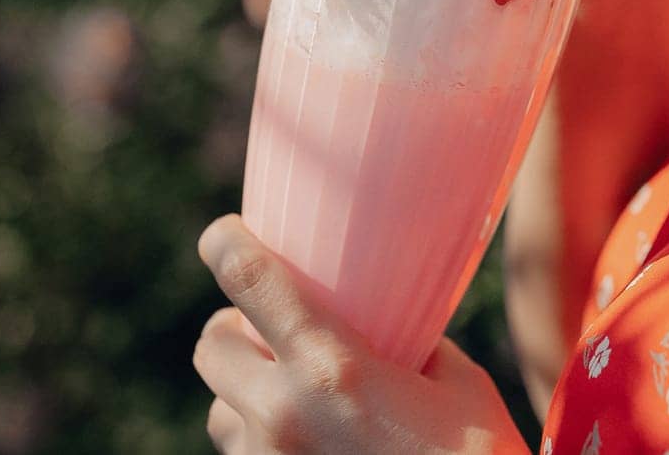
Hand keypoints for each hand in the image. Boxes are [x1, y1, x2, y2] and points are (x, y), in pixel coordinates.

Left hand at [193, 214, 528, 453]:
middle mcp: (284, 417)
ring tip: (289, 389)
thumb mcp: (456, 385)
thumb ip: (411, 347)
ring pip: (220, 411)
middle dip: (232, 328)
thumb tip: (395, 326)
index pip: (249, 283)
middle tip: (265, 325)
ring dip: (243, 391)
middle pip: (211, 348)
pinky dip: (263, 437)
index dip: (224, 245)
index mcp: (332, 370)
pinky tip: (308, 437)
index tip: (222, 234)